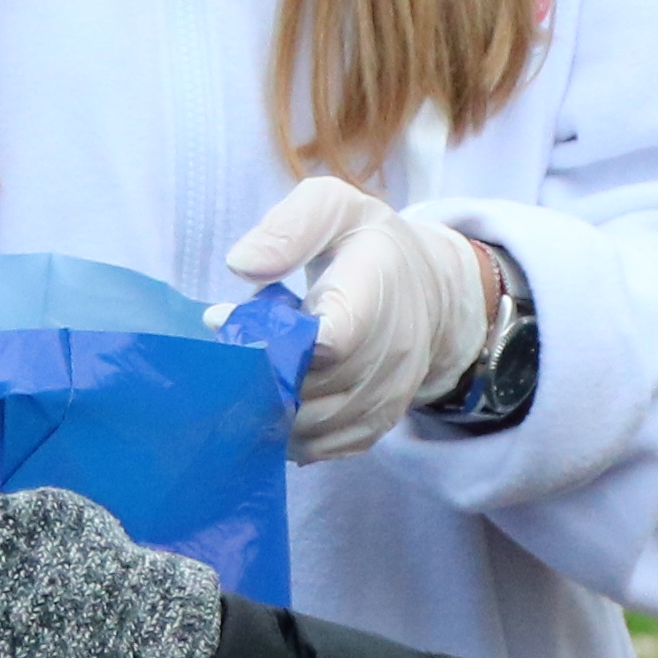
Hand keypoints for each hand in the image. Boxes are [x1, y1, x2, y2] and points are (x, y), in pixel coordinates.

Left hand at [227, 175, 504, 461]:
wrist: (429, 291)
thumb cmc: (368, 247)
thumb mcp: (334, 209)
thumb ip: (289, 228)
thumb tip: (241, 264)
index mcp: (373, 296)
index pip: (328, 341)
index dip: (275, 344)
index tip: (234, 326)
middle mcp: (390, 356)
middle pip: (310, 391)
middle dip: (257, 376)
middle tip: (228, 352)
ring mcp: (386, 397)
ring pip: (310, 427)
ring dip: (266, 408)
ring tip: (248, 373)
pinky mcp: (376, 425)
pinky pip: (322, 447)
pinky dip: (286, 434)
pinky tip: (272, 402)